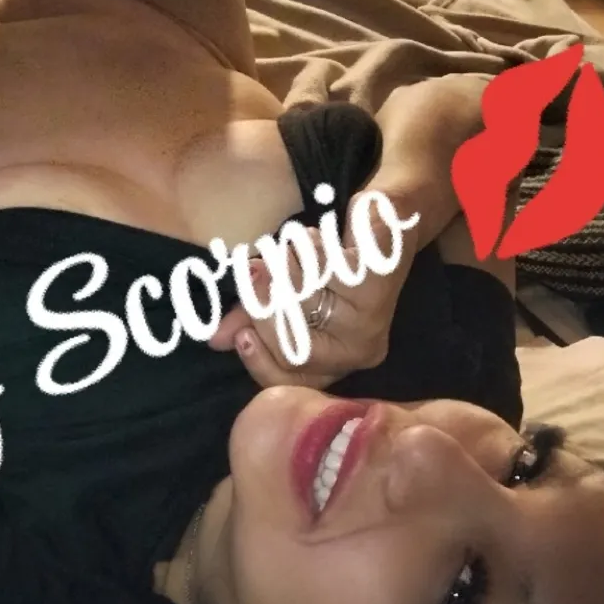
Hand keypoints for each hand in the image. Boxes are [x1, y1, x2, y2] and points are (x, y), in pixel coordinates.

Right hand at [208, 191, 419, 388]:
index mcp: (335, 361)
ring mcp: (370, 321)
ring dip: (289, 264)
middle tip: (254, 270)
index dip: (259, 363)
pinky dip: (312, 246)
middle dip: (264, 306)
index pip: (290, 381)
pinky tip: (319, 236)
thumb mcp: (284, 295)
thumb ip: (250, 318)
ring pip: (303, 303)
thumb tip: (216, 340)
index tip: (238, 337)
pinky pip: (323, 270)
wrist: (386, 222)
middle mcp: (358, 351)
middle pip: (293, 348)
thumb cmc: (331, 264)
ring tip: (292, 245)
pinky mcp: (377, 285)